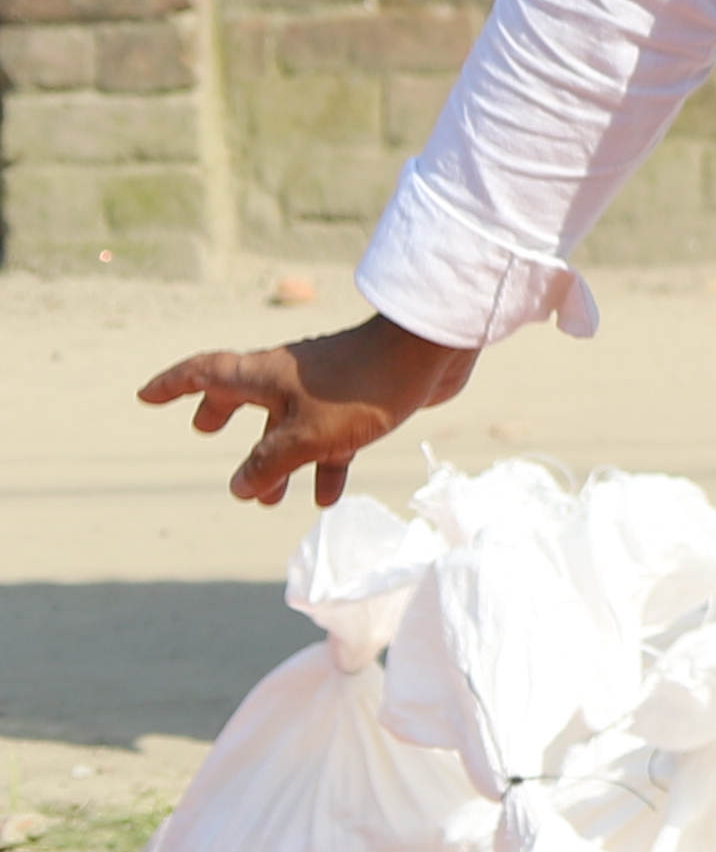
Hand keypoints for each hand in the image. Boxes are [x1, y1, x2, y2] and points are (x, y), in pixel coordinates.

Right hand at [140, 312, 476, 510]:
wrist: (433, 351)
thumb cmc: (361, 386)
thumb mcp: (305, 435)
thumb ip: (268, 463)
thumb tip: (241, 488)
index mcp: (264, 374)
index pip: (205, 373)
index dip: (173, 385)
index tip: (146, 396)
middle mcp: (291, 377)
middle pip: (245, 392)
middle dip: (223, 411)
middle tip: (204, 431)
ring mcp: (328, 387)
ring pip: (291, 425)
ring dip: (278, 460)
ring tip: (271, 500)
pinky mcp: (363, 400)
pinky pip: (332, 437)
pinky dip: (325, 465)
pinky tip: (328, 498)